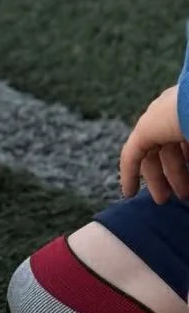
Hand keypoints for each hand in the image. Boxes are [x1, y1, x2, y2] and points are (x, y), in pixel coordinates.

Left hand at [119, 86, 188, 201]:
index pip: (187, 140)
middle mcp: (178, 111)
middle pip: (172, 148)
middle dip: (176, 174)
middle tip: (182, 197)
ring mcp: (160, 117)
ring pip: (155, 153)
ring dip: (158, 178)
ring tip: (163, 201)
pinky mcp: (146, 127)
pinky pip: (133, 154)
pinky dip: (130, 173)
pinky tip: (129, 193)